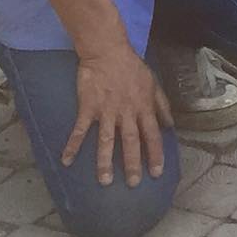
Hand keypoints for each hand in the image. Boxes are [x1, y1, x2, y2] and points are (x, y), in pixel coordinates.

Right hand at [66, 46, 171, 187]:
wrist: (107, 52)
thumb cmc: (132, 68)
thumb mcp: (153, 84)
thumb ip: (161, 105)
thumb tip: (170, 125)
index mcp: (143, 107)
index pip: (152, 135)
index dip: (155, 154)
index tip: (157, 173)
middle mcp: (126, 112)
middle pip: (131, 141)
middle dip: (133, 163)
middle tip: (134, 183)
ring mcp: (106, 110)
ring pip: (107, 140)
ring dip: (105, 161)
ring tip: (105, 180)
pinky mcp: (88, 107)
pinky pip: (80, 129)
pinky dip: (72, 145)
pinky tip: (66, 160)